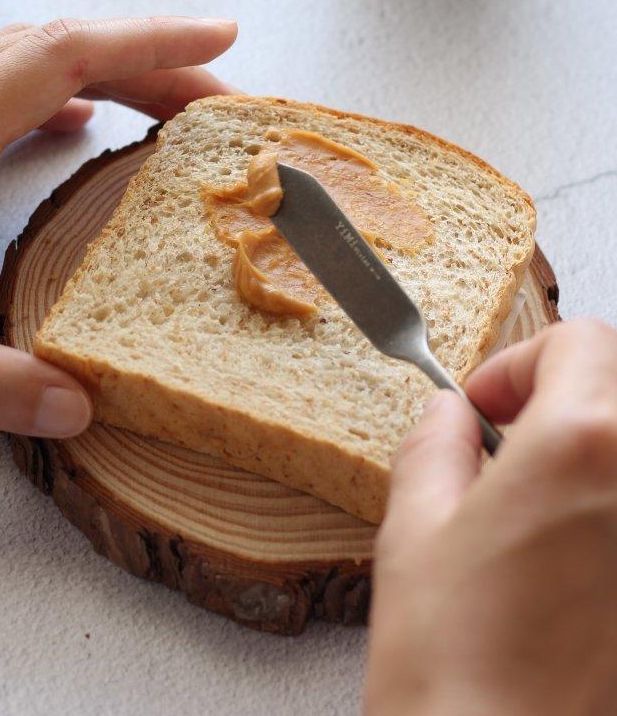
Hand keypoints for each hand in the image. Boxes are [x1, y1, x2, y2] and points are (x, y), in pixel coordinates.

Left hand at [0, 17, 236, 437]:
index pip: (62, 57)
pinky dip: (49, 88)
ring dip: (103, 65)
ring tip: (164, 105)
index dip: (149, 43)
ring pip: (22, 57)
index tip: (220, 43)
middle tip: (218, 99)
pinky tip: (69, 122)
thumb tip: (74, 406)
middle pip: (57, 46)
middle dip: (149, 57)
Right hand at [365, 318, 616, 715]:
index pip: (579, 340)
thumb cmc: (454, 671)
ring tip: (541, 511)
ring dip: (596, 458)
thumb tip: (452, 418)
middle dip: (567, 398)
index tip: (488, 408)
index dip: (522, 362)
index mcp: (584, 444)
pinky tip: (570, 567)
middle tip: (512, 447)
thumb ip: (437, 445)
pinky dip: (611, 517)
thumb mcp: (415, 530)